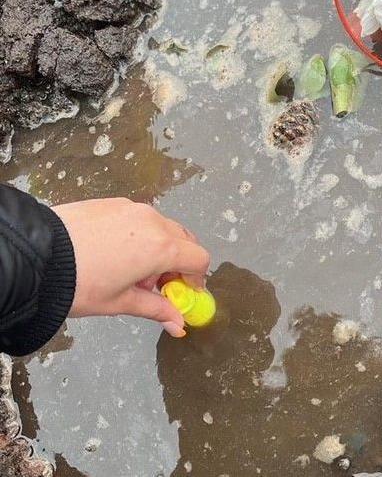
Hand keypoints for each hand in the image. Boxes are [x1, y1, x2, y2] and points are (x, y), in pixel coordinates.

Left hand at [52, 198, 209, 337]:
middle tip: (157, 285)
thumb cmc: (78, 282)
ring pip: (163, 228)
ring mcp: (133, 209)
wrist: (36, 256)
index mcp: (161, 248)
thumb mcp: (121, 302)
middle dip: (178, 264)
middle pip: (185, 241)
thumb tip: (179, 324)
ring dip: (159, 249)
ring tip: (131, 270)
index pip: (199, 259)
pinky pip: (140, 218)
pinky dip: (141, 235)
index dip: (196, 279)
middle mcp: (153, 222)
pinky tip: (116, 253)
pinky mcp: (115, 203)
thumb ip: (157, 309)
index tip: (183, 292)